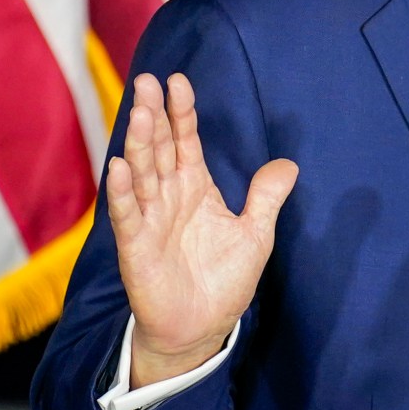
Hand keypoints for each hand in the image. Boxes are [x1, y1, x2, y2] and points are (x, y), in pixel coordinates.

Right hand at [107, 72, 297, 387]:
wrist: (201, 328)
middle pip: (159, 148)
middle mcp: (168, 197)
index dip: (182, 112)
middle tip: (148, 81)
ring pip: (142, 174)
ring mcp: (150, 220)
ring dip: (139, 144)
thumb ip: (266, 198)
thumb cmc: (223, 280)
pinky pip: (127, 215)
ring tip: (141, 114)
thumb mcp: (255, 235)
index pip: (186, 141)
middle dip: (155, 116)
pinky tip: (118, 167)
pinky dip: (123, 192)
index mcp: (195, 187)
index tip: (178, 81)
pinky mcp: (136, 247)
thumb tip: (290, 164)